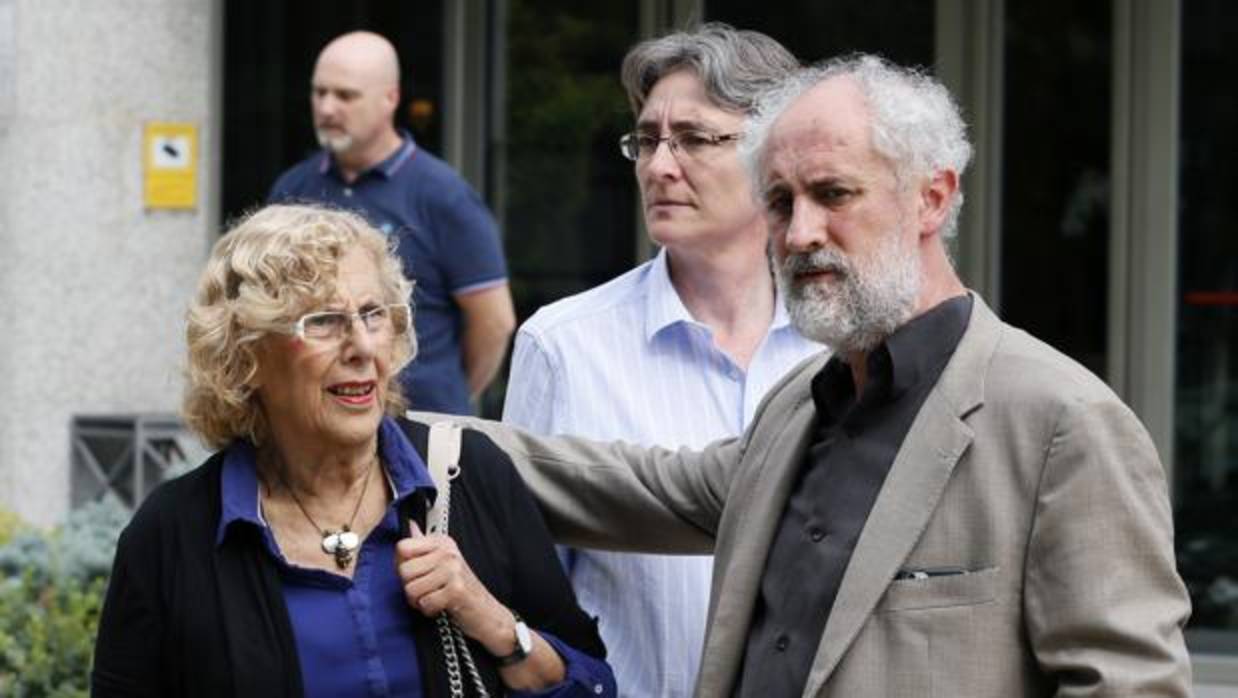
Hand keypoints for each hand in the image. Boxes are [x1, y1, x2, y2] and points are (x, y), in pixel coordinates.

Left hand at [395, 521, 510, 651]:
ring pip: (411, 589)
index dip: (402, 564)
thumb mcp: (442, 562)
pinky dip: (430, 610)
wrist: (485, 611)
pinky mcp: (456, 589)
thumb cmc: (460, 589)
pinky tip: (441, 605)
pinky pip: (425, 603)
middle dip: (410, 587)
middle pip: (404, 570)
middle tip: (426, 590)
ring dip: (419, 601)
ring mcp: (453, 569)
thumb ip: (423, 546)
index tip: (416, 573)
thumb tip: (410, 525)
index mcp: (442, 542)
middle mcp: (448, 552)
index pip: (402, 547)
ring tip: (434, 598)